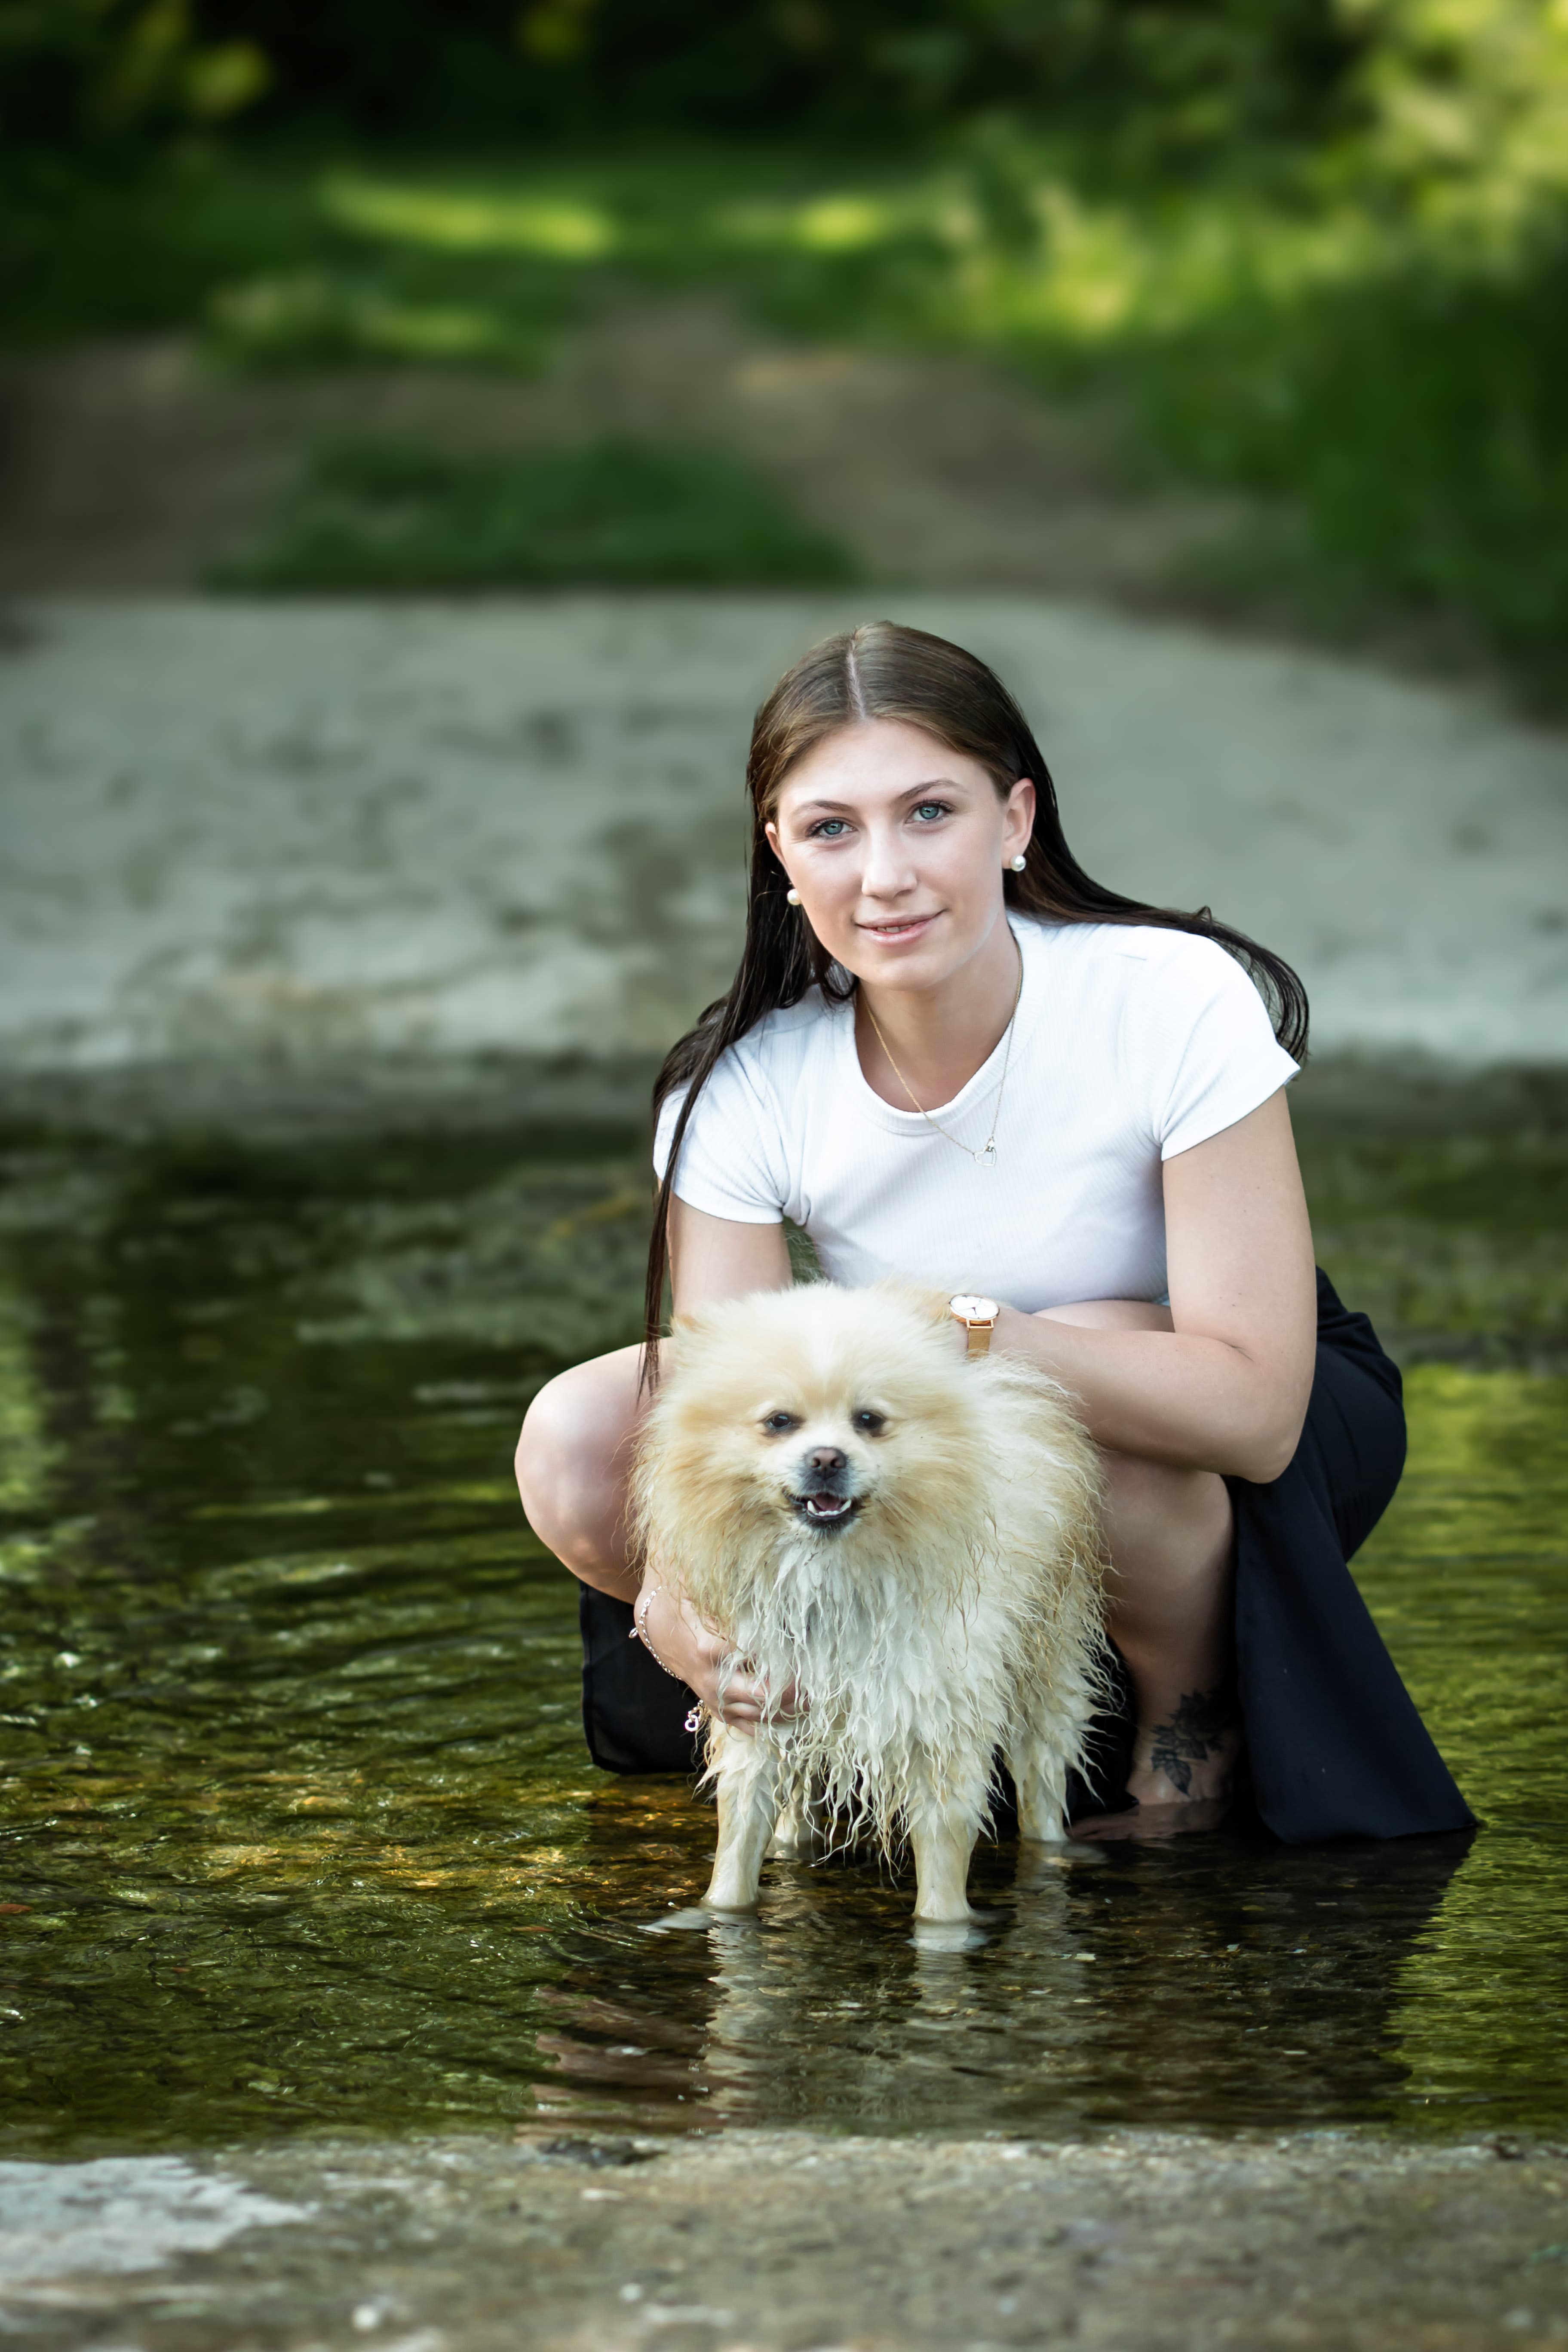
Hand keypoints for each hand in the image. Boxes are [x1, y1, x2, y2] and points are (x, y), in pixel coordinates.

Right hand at [640, 1581, 800, 1736]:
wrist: (660, 1629)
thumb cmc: (687, 1605)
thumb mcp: (703, 1592)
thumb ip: (733, 1596)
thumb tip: (770, 1592)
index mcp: (709, 1649)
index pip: (753, 1660)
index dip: (781, 1662)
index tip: (807, 1658)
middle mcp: (710, 1680)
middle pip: (757, 1695)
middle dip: (789, 1694)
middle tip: (816, 1687)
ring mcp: (712, 1698)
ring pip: (753, 1715)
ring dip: (784, 1712)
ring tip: (812, 1703)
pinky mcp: (715, 1707)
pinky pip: (743, 1725)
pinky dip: (767, 1726)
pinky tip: (792, 1721)